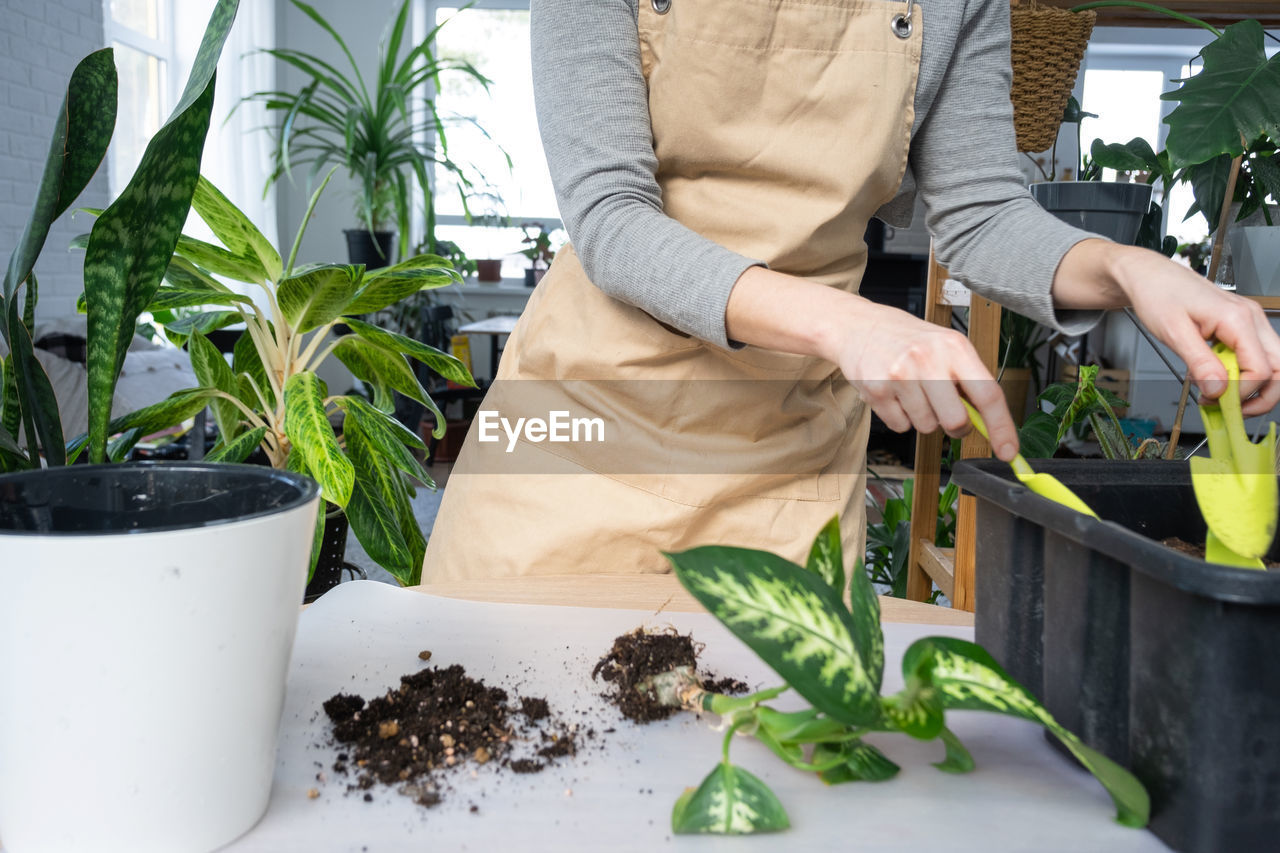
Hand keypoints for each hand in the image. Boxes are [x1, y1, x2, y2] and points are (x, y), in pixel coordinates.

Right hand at [819, 299, 1018, 460]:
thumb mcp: (945, 347)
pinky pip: (900, 426)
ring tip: (911, 391)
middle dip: (955, 425)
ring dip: (923, 417)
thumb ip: (967, 380)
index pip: (988, 394)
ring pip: (927, 426)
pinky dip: (900, 417)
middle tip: (945, 410)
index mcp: (954, 346)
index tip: (1008, 452)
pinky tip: (894, 394)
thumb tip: (987, 421)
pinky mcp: (876, 390)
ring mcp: (900, 375)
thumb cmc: (909, 340)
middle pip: (956, 420)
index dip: (1001, 428)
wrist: (859, 325)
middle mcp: (928, 359)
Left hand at [1110, 248, 1279, 415]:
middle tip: (1231, 410)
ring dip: (1255, 388)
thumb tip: (1218, 392)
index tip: (1214, 402)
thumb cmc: (1159, 295)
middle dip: (1262, 396)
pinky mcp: (1242, 327)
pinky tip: (1219, 381)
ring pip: (1274, 364)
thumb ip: (1199, 363)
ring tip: (1222, 397)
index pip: (1261, 369)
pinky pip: (1256, 356)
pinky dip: (1245, 375)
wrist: (1150, 277)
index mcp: (1238, 319)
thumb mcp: (1174, 333)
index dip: (1242, 393)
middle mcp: (1252, 319)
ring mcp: (1250, 322)